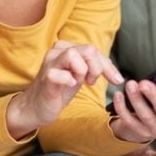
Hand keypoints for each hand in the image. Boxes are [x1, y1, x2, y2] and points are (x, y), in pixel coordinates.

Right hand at [6, 40, 122, 138]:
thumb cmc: (59, 90)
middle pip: (88, 49)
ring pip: (74, 55)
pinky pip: (61, 73)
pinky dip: (69, 80)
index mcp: (66, 48)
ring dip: (82, 72)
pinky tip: (69, 86)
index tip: (117, 80)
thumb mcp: (81, 76)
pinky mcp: (46, 77)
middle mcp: (57, 51)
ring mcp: (50, 63)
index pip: (94, 50)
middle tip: (90, 82)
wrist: (36, 108)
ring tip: (77, 82)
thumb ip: (94, 68)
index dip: (108, 66)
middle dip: (96, 68)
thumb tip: (118, 76)